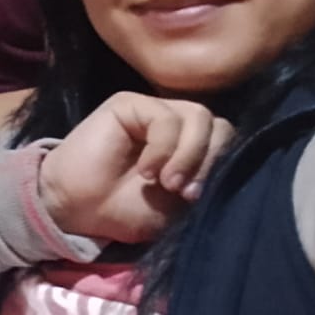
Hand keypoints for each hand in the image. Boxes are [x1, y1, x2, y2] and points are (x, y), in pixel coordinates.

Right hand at [38, 91, 233, 244]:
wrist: (78, 208)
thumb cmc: (125, 209)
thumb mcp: (178, 206)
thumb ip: (205, 184)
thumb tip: (235, 170)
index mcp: (192, 148)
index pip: (227, 142)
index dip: (222, 167)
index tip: (198, 199)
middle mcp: (177, 124)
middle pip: (219, 126)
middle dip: (210, 161)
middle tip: (185, 192)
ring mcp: (153, 111)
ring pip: (199, 118)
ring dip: (189, 155)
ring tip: (166, 183)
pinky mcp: (130, 104)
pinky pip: (166, 118)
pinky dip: (162, 148)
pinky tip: (146, 171)